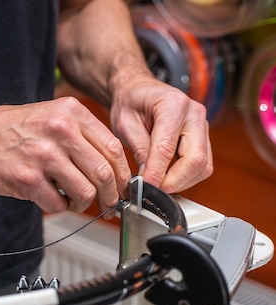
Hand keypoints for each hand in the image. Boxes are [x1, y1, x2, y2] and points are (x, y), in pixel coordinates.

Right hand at [0, 97, 131, 214]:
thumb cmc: (9, 129)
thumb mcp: (50, 116)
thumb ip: (81, 135)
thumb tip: (112, 167)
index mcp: (70, 112)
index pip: (113, 148)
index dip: (122, 174)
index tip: (121, 186)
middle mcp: (59, 131)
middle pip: (104, 173)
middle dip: (110, 195)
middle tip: (107, 203)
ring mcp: (43, 155)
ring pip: (85, 192)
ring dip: (82, 204)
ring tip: (72, 200)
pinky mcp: (27, 179)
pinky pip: (58, 204)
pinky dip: (57, 207)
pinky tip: (49, 198)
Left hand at [109, 77, 212, 193]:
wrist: (138, 89)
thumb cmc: (130, 102)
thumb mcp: (124, 123)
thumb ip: (138, 149)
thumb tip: (146, 180)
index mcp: (173, 105)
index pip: (167, 148)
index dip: (156, 173)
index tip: (144, 189)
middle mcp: (194, 114)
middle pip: (195, 160)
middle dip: (174, 182)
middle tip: (152, 192)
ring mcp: (202, 125)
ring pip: (203, 166)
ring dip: (181, 182)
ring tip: (157, 187)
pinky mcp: (203, 137)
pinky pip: (202, 164)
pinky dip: (186, 177)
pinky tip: (166, 179)